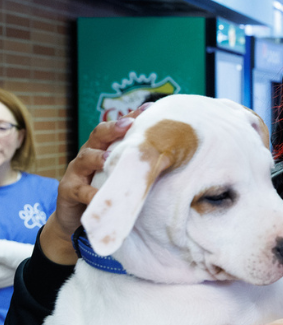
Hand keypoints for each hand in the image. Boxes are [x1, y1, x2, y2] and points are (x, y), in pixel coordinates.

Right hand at [40, 110, 144, 264]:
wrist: (75, 216)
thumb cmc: (104, 189)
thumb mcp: (121, 174)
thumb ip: (137, 164)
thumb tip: (171, 157)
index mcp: (105, 147)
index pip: (119, 127)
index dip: (133, 116)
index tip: (150, 108)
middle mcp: (90, 153)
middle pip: (99, 135)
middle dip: (113, 128)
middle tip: (128, 125)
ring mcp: (77, 171)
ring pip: (85, 158)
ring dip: (97, 158)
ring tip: (109, 159)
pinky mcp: (69, 190)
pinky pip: (80, 190)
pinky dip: (90, 193)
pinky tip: (100, 196)